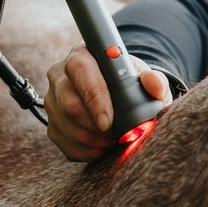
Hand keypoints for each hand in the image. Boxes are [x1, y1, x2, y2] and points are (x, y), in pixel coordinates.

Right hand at [45, 43, 171, 160]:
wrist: (119, 98)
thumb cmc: (131, 85)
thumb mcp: (146, 80)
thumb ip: (155, 80)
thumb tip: (152, 81)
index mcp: (82, 55)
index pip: (80, 69)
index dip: (94, 96)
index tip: (109, 121)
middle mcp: (60, 75)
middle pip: (68, 104)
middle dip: (95, 127)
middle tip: (116, 135)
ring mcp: (52, 100)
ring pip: (66, 127)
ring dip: (93, 141)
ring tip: (113, 140)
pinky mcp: (51, 123)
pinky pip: (64, 143)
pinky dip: (86, 151)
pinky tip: (102, 146)